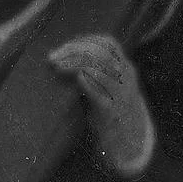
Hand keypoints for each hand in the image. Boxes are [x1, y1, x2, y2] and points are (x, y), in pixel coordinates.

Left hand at [48, 34, 155, 176]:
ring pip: (100, 68)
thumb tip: (65, 56)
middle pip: (101, 52)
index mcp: (125, 69)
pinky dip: (86, 81)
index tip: (66, 45)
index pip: (108, 43)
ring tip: (57, 66)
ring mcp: (120, 94)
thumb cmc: (111, 111)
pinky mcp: (111, 111)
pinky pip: (99, 92)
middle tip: (53, 56)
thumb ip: (96, 71)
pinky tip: (76, 78)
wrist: (129, 142)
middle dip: (74, 50)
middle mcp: (125, 78)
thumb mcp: (108, 86)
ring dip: (75, 64)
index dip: (86, 39)